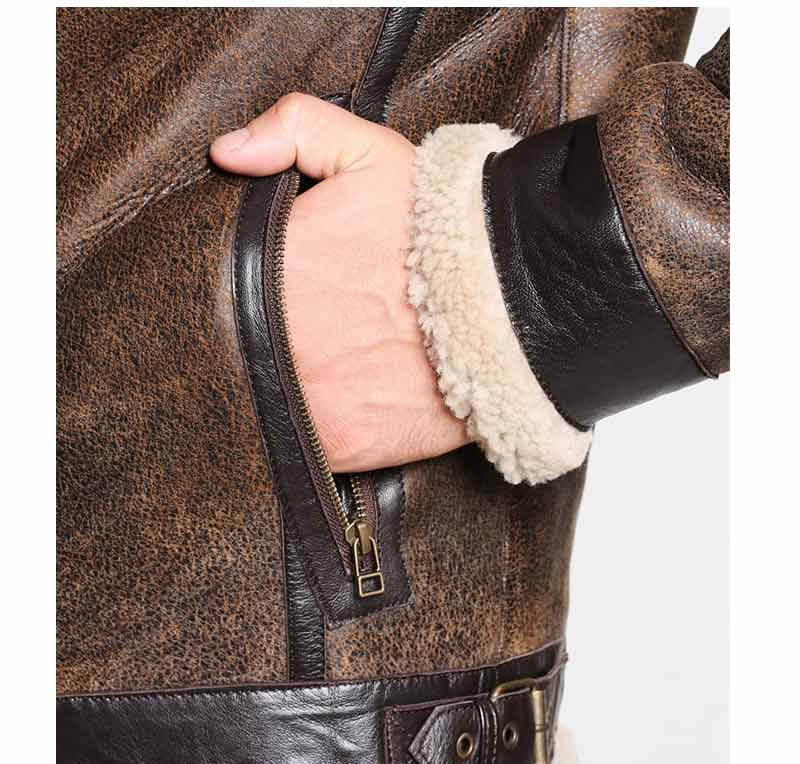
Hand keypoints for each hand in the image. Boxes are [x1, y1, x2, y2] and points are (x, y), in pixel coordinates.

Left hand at [211, 94, 467, 471]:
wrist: (517, 306)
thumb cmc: (443, 230)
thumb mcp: (370, 154)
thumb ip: (295, 129)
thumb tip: (227, 153)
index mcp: (267, 273)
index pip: (213, 291)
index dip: (226, 294)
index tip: (251, 294)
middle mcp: (275, 344)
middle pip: (228, 351)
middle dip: (246, 341)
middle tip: (288, 330)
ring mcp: (305, 402)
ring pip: (259, 401)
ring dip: (273, 388)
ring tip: (314, 366)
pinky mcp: (340, 446)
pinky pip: (300, 445)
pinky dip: (311, 427)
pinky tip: (337, 398)